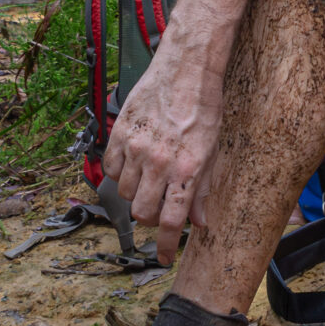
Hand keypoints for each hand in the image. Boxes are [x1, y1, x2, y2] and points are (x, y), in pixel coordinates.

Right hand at [104, 41, 222, 263]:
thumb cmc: (203, 105)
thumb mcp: (212, 151)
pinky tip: (134, 165)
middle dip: (152, 219)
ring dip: (137, 195)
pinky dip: (121, 174)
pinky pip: (111, 169)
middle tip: (161, 208)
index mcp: (186, 170)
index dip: (167, 246)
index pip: (172, 222)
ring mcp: (136, 148)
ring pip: (126, 194)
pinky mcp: (120, 133)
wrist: (186, 68)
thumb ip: (202, 188)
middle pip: (143, 214)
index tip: (164, 257)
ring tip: (150, 181)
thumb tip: (201, 220)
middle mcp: (159, 162)